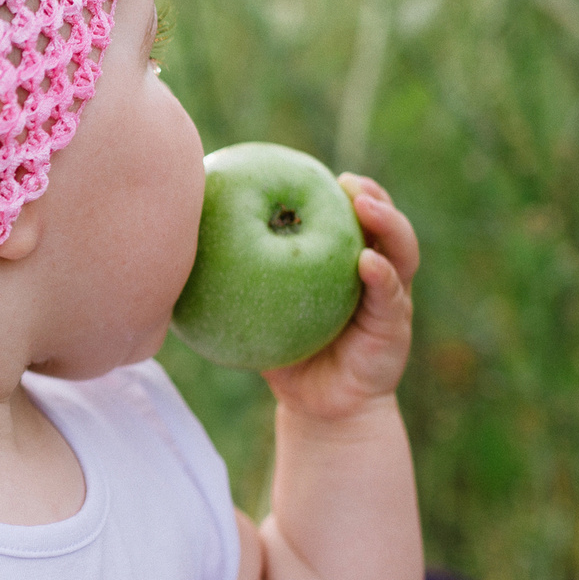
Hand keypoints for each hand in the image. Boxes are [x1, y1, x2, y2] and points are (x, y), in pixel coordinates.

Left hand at [262, 174, 417, 422]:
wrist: (318, 409)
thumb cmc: (285, 353)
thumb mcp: (262, 311)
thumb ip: (239, 279)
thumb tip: (178, 247)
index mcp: (345, 263)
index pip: (348, 219)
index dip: (338, 192)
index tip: (317, 169)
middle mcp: (375, 275)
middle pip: (383, 225)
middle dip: (372, 197)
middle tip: (348, 182)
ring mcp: (390, 300)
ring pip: (400, 253)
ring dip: (387, 225)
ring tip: (364, 207)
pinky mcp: (394, 329)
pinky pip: (391, 299)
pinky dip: (382, 277)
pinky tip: (368, 264)